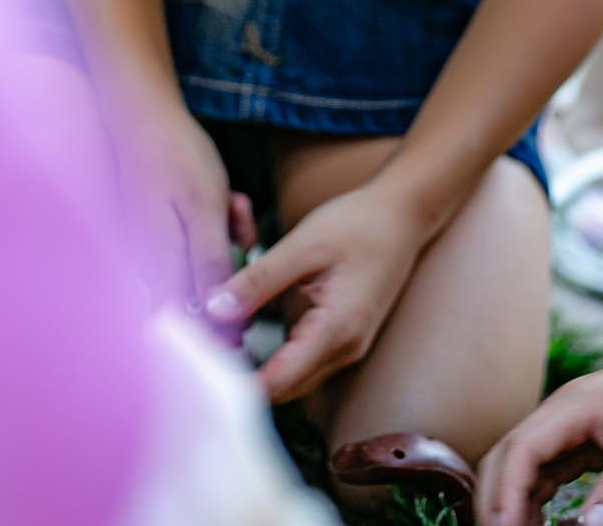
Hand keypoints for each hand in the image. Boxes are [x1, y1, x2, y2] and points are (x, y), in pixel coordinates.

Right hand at [112, 94, 255, 308]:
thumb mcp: (204, 208)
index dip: (216, 328)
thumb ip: (209, 261)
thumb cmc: (174, 156)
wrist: (147, 116)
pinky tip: (227, 200)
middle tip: (240, 227)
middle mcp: (152, 262)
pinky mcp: (165, 230)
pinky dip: (219, 224)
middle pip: (201, 291)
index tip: (246, 316)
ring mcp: (157, 245)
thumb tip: (214, 312)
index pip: (184, 321)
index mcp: (159, 264)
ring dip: (230, 240)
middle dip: (233, 267)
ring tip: (234, 205)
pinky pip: (200, 241)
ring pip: (207, 261)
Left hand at [205, 182, 427, 401]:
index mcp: (337, 331)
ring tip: (217, 342)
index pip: (278, 383)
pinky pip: (303, 360)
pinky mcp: (344, 337)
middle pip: (283, 388)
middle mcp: (345, 350)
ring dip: (258, 367)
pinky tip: (249, 328)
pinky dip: (275, 353)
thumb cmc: (358, 224)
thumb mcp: (303, 246)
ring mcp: (348, 347)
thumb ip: (258, 281)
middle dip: (243, 377)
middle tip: (198, 353)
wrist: (403, 213)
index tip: (199, 371)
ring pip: (292, 377)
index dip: (237, 384)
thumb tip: (215, 310)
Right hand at [476, 345, 602, 525]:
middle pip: (506, 456)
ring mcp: (563, 426)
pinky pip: (541, 471)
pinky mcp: (574, 439)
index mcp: (568, 409)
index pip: (520, 450)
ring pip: (519, 466)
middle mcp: (556, 415)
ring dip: (512, 502)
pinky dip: (532, 499)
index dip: (506, 494)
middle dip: (497, 499)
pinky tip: (537, 524)